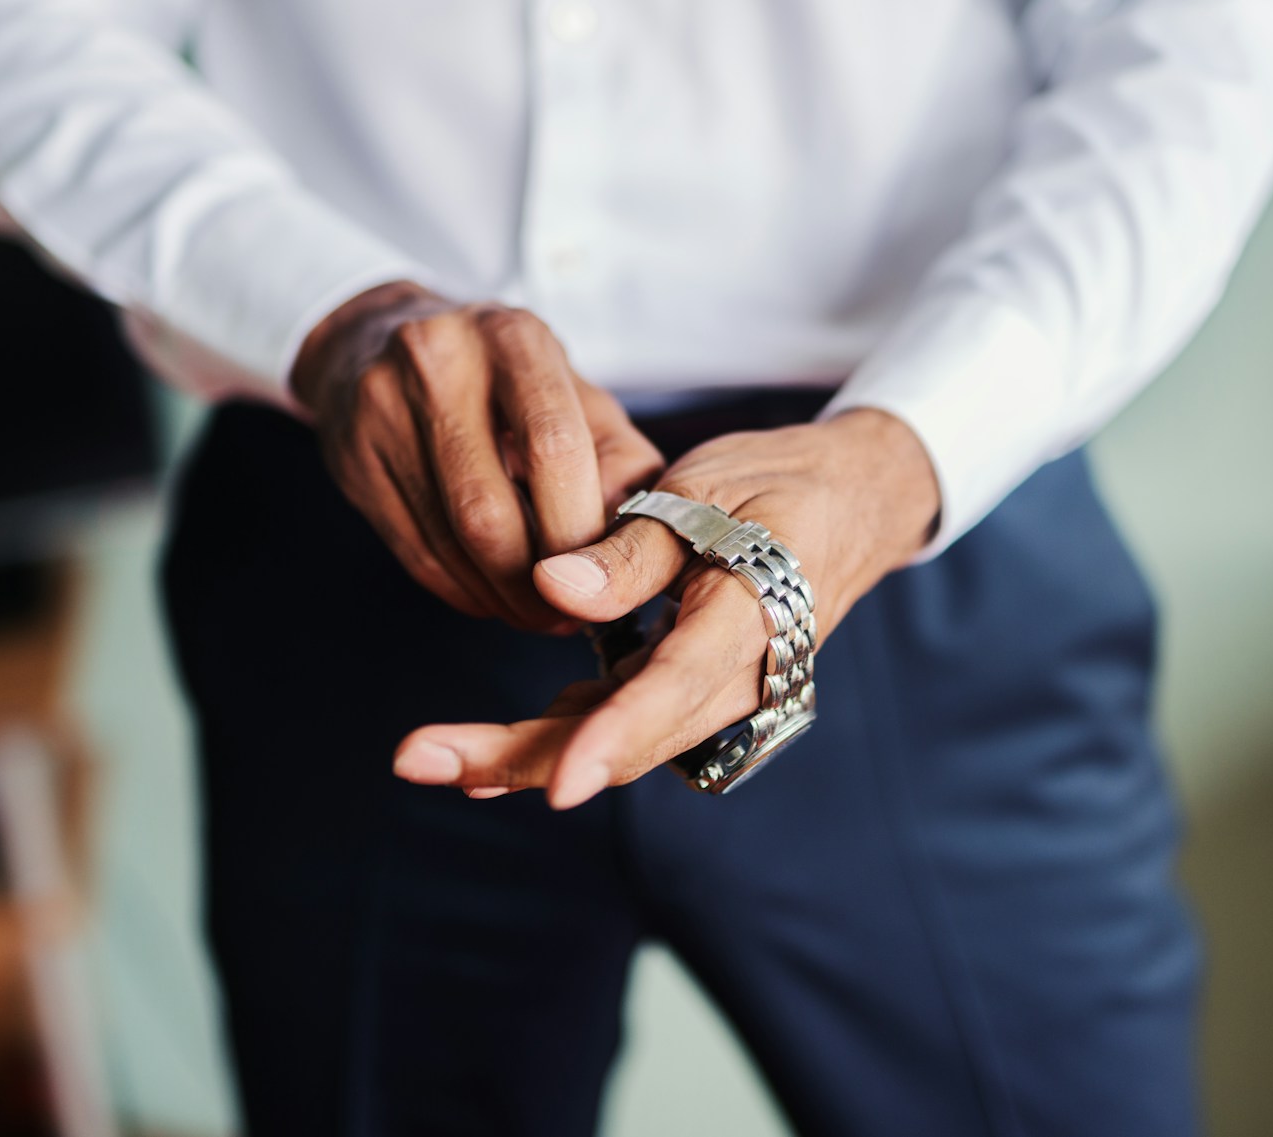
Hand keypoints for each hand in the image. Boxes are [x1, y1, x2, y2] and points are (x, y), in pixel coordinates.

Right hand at [292, 281, 664, 630]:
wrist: (379, 339)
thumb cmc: (504, 378)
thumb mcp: (574, 392)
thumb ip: (619, 460)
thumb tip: (637, 541)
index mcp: (513, 337)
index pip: (553, 447)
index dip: (579, 529)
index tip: (603, 574)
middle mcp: (439, 361)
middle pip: (491, 508)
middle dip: (538, 581)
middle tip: (568, 615)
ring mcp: (382, 406)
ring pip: (451, 540)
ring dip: (503, 599)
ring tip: (538, 613)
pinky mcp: (350, 456)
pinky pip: (415, 553)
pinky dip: (463, 591)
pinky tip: (491, 596)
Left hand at [390, 407, 940, 805]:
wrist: (853, 506)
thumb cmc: (781, 487)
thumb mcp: (710, 491)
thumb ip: (635, 546)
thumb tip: (551, 586)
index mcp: (751, 619)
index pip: (677, 687)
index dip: (616, 737)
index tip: (558, 785)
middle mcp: (737, 678)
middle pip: (626, 738)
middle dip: (524, 757)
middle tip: (420, 760)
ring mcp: (712, 693)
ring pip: (614, 740)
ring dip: (523, 754)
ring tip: (428, 760)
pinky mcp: (684, 688)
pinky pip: (617, 722)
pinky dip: (554, 736)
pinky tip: (481, 759)